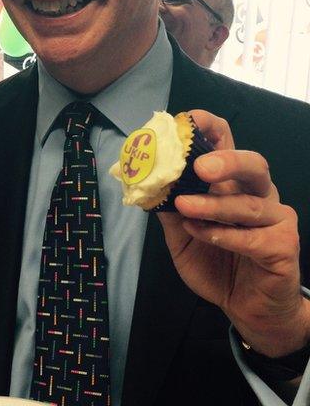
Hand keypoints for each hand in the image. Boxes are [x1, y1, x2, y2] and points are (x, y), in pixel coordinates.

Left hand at [157, 109, 309, 357]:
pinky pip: (255, 238)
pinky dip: (225, 236)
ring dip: (214, 205)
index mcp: (230, 184)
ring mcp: (275, 220)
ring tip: (185, 206)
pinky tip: (202, 234)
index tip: (186, 120)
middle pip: (253, 164)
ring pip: (250, 203)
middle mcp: (257, 195)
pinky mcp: (283, 247)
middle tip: (200, 165)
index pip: (226, 143)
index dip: (209, 127)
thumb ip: (169, 208)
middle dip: (227, 160)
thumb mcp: (181, 234)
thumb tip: (145, 183)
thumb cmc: (214, 262)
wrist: (245, 308)